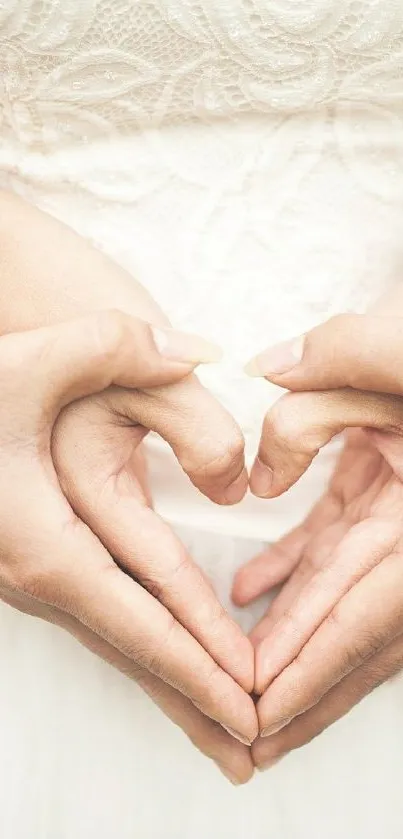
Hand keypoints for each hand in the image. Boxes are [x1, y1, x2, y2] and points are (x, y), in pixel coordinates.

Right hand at [0, 193, 255, 782]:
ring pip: (117, 644)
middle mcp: (37, 576)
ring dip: (174, 684)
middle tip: (252, 746)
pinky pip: (104, 622)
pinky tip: (171, 663)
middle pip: (132, 653)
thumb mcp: (38, 358)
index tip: (252, 698)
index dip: (203, 660)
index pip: (142, 619)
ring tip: (222, 724)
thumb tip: (200, 357)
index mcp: (44, 541)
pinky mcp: (37, 566)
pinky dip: (146, 651)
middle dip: (196, 700)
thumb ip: (120, 347)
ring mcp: (33, 578)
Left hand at [234, 313, 402, 769]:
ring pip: (348, 605)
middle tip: (248, 737)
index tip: (260, 706)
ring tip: (244, 687)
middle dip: (305, 690)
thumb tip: (257, 478)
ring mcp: (402, 527)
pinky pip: (338, 556)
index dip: (311, 665)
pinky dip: (295, 578)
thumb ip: (315, 399)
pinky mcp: (384, 506)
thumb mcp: (390, 356)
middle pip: (360, 635)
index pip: (364, 611)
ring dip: (299, 649)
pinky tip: (250, 590)